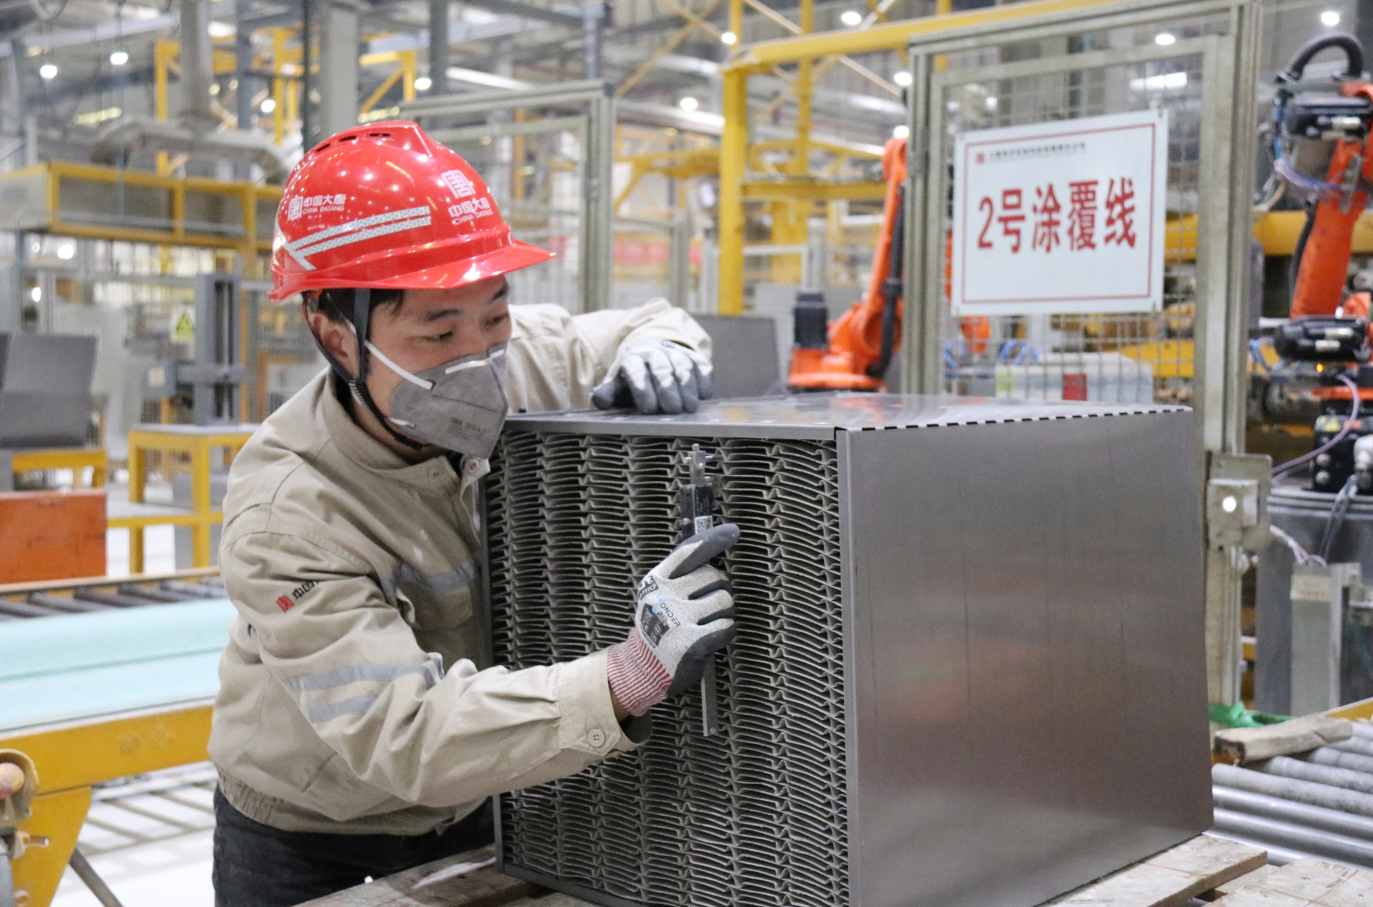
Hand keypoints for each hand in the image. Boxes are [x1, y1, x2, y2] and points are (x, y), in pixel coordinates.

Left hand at [591, 341, 713, 414]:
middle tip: (673, 409)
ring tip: (690, 407)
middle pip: (662, 368)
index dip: (642, 388)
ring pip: (683, 366)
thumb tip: (600, 400)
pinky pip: (702, 366)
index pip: (636, 370)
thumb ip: (608, 394)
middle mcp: (654, 352)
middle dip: (668, 389)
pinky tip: (704, 396)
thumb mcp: (618, 385)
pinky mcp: (695, 357)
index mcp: (632, 359)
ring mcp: (676, 353)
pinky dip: (704, 380)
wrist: (654, 354)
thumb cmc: (634, 379)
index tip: (648, 408)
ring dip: (688, 387)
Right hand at [605, 523, 738, 715]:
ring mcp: (677, 619)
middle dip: (720, 590)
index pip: (689, 551)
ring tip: (708, 623)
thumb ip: (680, 576)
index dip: (714, 539)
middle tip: (707, 606)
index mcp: (657, 580)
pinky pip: (727, 626)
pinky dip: (725, 632)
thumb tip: (714, 551)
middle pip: (716, 576)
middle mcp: (665, 596)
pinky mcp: (691, 642)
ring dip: (724, 613)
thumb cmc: (659, 627)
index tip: (734, 532)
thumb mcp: (658, 595)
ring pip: (725, 601)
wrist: (643, 668)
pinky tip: (710, 638)